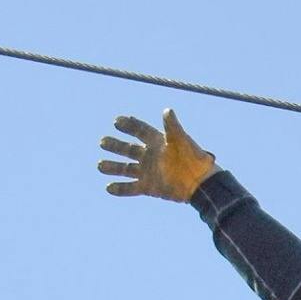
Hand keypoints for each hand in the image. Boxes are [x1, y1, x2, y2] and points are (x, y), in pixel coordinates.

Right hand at [97, 109, 218, 201]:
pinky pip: (131, 188)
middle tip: (102, 142)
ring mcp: (149, 172)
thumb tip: (167, 110)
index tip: (116, 121)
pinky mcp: (149, 187)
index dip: (128, 125)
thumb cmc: (193, 159)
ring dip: (113, 167)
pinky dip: (120, 189)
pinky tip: (108, 188)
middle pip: (128, 149)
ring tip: (99, 166)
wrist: (201, 183)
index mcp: (158, 142)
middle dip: (115, 146)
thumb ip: (172, 127)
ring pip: (126, 169)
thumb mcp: (181, 140)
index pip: (139, 131)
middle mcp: (151, 156)